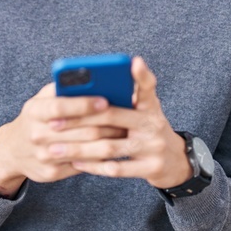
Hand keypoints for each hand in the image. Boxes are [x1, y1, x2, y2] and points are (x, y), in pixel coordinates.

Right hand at [0, 81, 127, 196]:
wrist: (12, 150)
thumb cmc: (35, 118)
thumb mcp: (41, 99)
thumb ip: (61, 88)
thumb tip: (91, 79)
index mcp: (34, 111)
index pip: (60, 106)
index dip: (84, 104)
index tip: (105, 100)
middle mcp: (36, 134)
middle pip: (79, 130)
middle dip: (106, 123)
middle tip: (126, 117)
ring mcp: (43, 156)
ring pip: (84, 149)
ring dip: (108, 139)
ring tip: (124, 130)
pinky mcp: (51, 172)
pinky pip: (82, 165)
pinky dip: (100, 157)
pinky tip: (112, 148)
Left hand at [53, 56, 192, 189]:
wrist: (177, 163)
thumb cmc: (149, 131)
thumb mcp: (145, 111)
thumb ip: (127, 98)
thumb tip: (92, 88)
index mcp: (151, 106)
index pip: (147, 87)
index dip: (142, 74)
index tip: (133, 61)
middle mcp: (153, 124)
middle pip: (112, 117)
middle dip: (80, 119)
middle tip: (53, 122)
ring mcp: (154, 147)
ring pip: (110, 147)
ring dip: (80, 149)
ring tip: (56, 149)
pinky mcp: (151, 168)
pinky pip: (117, 168)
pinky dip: (94, 166)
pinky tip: (76, 163)